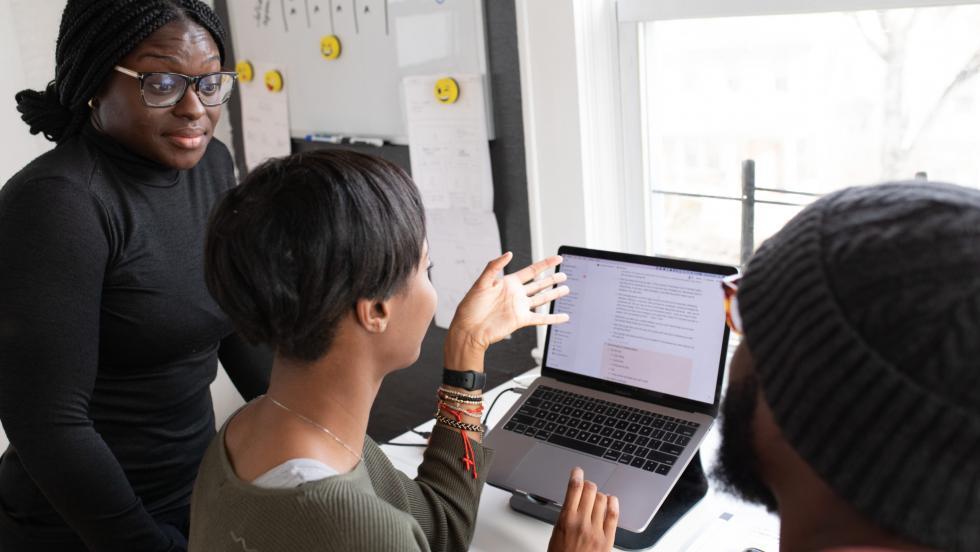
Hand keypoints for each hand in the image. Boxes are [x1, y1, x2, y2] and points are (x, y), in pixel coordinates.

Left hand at [445, 253, 569, 367]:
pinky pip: (541, 318)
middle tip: (564, 274)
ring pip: (542, 299)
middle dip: (552, 279)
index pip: (531, 271)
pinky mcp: (521, 321)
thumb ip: (494, 266)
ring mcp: (519, 308)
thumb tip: (508, 253)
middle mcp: (516, 294)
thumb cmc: (470, 307)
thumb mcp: (481, 283)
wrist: (469, 329)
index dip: (545, 264)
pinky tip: (563, 317)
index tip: (557, 258)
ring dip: (554, 294)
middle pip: (539, 284)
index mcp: (508, 283)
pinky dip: (553, 318)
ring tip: (566, 289)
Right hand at [547, 467, 618, 551]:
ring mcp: (597, 531)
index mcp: (566, 520)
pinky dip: (613, 504)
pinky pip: (613, 515)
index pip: (574, 489)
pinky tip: (611, 500)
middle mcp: (582, 523)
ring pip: (603, 500)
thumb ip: (566, 516)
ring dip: (600, 495)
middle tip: (587, 485)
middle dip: (588, 485)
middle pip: (590, 491)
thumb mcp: (556, 533)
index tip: (577, 471)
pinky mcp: (607, 540)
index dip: (576, 476)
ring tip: (597, 496)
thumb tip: (573, 500)